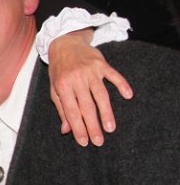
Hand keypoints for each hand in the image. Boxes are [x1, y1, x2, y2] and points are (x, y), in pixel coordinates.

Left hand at [48, 30, 132, 146]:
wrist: (65, 43)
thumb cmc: (59, 70)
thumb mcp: (55, 88)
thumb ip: (61, 109)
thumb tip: (66, 130)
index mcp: (62, 86)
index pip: (71, 111)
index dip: (77, 127)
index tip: (84, 141)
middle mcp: (76, 79)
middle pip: (86, 106)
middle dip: (92, 125)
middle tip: (99, 141)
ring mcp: (90, 71)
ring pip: (101, 94)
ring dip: (106, 112)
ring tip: (111, 128)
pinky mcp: (101, 63)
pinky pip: (114, 75)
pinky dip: (122, 84)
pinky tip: (128, 95)